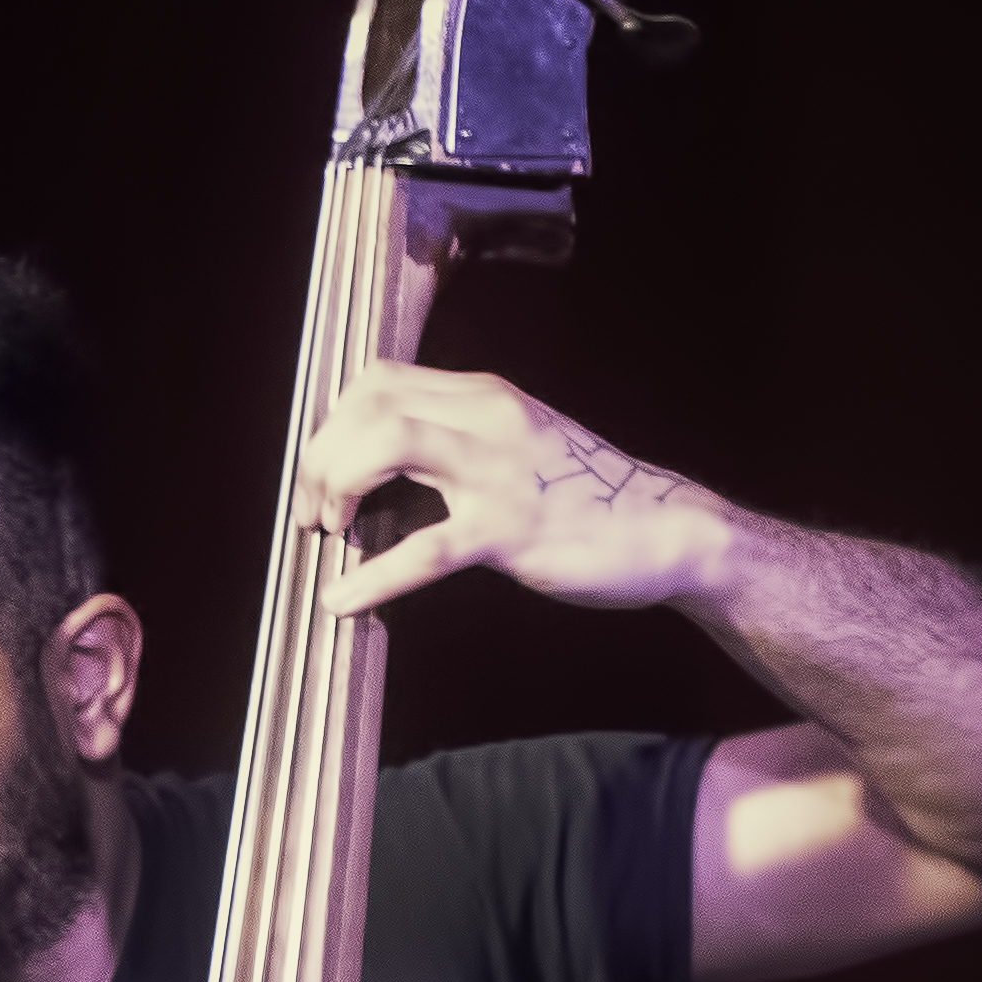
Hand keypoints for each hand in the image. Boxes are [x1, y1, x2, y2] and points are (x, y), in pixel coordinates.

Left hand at [310, 360, 731, 617]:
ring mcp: (498, 470)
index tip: (321, 474)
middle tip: (313, 513)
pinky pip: (425, 549)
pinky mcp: (510, 528)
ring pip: (387, 445)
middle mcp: (487, 417)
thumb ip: (455, 443)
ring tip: (328, 532)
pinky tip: (343, 601)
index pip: (378, 381)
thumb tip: (377, 470)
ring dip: (336, 486)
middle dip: (320, 458)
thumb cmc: (584, 497)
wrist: (669, 530)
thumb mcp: (515, 445)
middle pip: (369, 405)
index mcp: (482, 396)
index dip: (333, 425)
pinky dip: (373, 578)